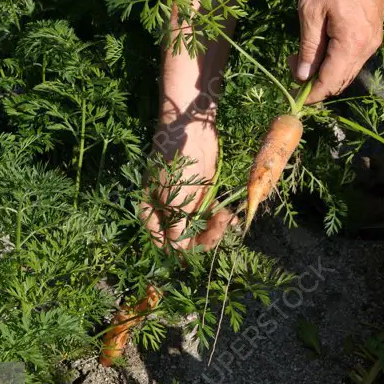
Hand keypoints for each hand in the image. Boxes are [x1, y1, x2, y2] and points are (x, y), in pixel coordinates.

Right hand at [140, 114, 232, 250]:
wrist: (191, 133)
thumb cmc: (175, 164)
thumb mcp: (173, 197)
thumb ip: (176, 226)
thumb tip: (177, 250)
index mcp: (152, 212)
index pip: (164, 242)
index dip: (181, 250)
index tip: (198, 248)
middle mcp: (167, 211)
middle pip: (185, 237)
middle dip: (203, 237)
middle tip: (219, 228)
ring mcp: (185, 204)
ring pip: (200, 228)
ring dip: (215, 228)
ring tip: (227, 217)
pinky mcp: (202, 196)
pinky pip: (210, 215)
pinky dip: (220, 219)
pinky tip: (231, 218)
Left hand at [291, 0, 383, 103]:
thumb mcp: (310, 10)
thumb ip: (308, 47)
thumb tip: (303, 76)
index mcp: (350, 44)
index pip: (330, 82)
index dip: (312, 94)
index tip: (295, 95)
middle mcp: (366, 49)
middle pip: (340, 81)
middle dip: (316, 82)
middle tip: (292, 64)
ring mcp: (373, 41)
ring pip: (347, 71)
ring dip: (325, 71)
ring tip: (302, 54)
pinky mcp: (373, 33)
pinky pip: (353, 57)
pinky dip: (336, 60)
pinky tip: (320, 45)